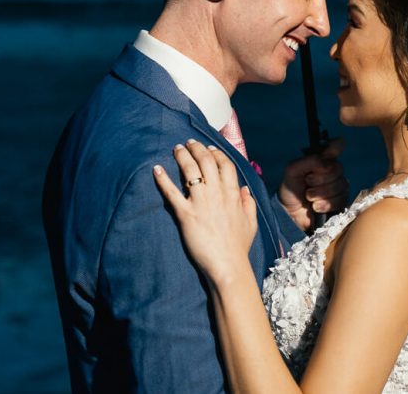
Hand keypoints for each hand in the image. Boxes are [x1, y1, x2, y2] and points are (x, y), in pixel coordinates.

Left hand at [153, 140, 257, 285]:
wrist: (228, 265)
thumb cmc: (238, 246)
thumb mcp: (250, 222)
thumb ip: (248, 202)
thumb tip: (244, 188)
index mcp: (233, 194)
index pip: (225, 165)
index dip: (216, 153)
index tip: (209, 148)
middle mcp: (218, 194)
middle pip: (207, 162)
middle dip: (197, 148)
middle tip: (189, 143)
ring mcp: (201, 203)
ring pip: (190, 171)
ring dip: (182, 156)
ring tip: (176, 149)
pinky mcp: (186, 214)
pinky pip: (172, 193)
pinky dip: (163, 179)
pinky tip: (157, 169)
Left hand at [277, 137, 348, 230]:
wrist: (289, 213)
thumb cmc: (291, 189)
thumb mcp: (293, 170)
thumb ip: (309, 161)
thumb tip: (326, 163)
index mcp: (322, 159)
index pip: (337, 145)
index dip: (335, 147)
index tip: (328, 154)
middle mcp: (333, 171)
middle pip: (338, 168)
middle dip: (319, 178)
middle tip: (307, 183)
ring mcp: (338, 186)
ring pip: (340, 185)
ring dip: (320, 193)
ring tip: (309, 197)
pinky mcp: (340, 202)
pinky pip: (340, 199)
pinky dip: (325, 204)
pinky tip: (316, 206)